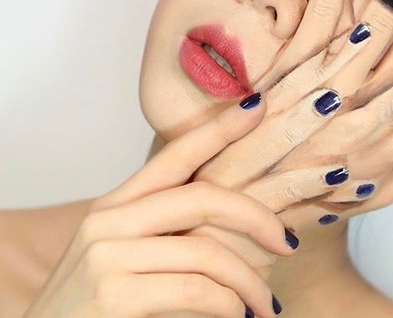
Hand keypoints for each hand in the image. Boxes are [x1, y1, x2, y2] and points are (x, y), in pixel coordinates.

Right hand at [24, 99, 295, 317]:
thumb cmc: (93, 303)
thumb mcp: (126, 253)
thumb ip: (166, 230)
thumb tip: (232, 223)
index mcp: (117, 205)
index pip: (176, 155)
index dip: (218, 129)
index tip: (255, 105)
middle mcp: (110, 220)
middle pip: (203, 197)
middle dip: (256, 217)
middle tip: (287, 242)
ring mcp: (108, 255)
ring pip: (207, 251)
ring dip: (248, 281)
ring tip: (264, 304)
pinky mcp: (113, 295)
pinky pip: (195, 290)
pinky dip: (229, 304)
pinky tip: (238, 315)